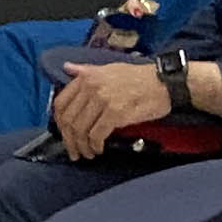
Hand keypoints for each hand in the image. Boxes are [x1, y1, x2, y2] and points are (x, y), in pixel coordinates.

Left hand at [53, 61, 173, 160]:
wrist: (162, 83)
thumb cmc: (139, 77)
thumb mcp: (109, 69)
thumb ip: (86, 71)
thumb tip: (68, 68)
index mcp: (88, 77)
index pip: (61, 103)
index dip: (59, 124)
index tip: (65, 135)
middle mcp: (92, 87)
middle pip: (69, 120)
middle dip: (69, 140)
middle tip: (74, 151)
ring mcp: (103, 100)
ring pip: (80, 129)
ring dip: (82, 146)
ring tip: (87, 153)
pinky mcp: (116, 113)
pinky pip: (97, 135)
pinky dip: (95, 145)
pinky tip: (99, 149)